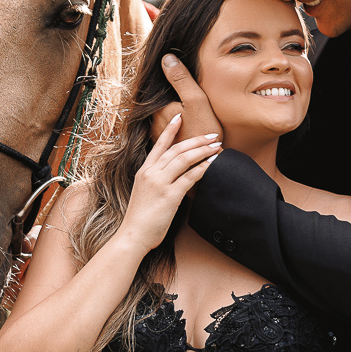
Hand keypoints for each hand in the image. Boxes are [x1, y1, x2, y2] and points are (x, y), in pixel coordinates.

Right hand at [119, 114, 220, 251]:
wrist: (133, 235)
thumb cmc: (140, 218)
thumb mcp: (144, 192)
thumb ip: (156, 180)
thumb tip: (171, 176)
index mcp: (144, 171)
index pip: (159, 145)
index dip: (170, 129)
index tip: (179, 116)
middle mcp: (151, 173)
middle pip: (176, 149)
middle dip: (196, 140)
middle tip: (212, 135)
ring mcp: (160, 183)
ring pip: (184, 159)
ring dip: (202, 150)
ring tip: (216, 146)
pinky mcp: (170, 195)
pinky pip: (190, 177)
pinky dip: (203, 168)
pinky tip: (212, 163)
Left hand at [157, 53, 224, 142]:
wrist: (210, 166)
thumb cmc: (204, 133)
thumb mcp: (196, 101)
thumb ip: (181, 79)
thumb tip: (166, 58)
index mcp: (157, 109)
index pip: (158, 87)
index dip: (170, 82)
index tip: (180, 82)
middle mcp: (152, 122)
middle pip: (159, 103)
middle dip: (170, 98)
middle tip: (185, 101)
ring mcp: (157, 136)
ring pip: (162, 117)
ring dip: (172, 114)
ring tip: (189, 115)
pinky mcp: (166, 148)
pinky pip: (167, 132)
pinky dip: (175, 127)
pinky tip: (188, 127)